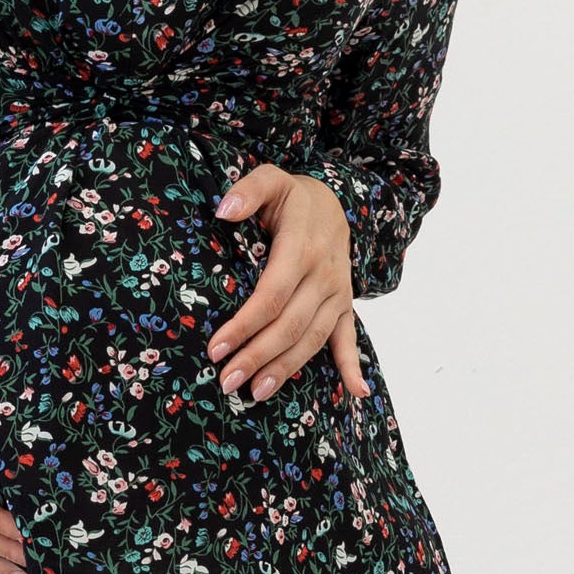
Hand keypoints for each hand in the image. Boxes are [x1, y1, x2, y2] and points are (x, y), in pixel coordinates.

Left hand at [207, 166, 370, 404]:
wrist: (333, 201)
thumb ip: (248, 190)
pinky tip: (357, 393)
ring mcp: (337, 292)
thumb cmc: (292, 197)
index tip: (216, 348)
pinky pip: (349, 336)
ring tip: (256, 393)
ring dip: (286, 368)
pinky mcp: (345, 303)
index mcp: (301, 248)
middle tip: (227, 382)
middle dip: (258, 356)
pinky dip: (352, 364)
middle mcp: (324, 275)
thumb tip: (224, 211)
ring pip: (313, 338)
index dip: (244, 325)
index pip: (271, 296)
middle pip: (290, 325)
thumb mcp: (271, 179)